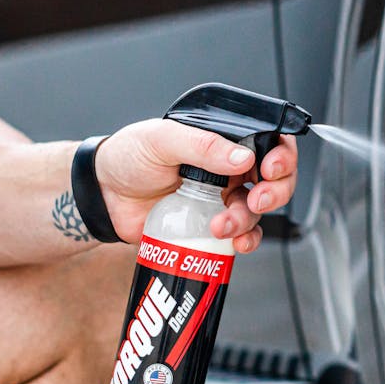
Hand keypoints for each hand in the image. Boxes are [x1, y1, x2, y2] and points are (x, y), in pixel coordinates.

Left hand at [93, 118, 297, 252]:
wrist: (103, 195)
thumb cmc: (129, 157)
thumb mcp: (162, 139)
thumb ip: (201, 145)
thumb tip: (241, 157)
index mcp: (222, 141)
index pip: (269, 141)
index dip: (281, 156)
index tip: (270, 169)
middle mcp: (229, 169)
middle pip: (275, 180)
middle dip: (275, 192)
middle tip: (257, 199)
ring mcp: (222, 199)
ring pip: (257, 211)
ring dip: (248, 220)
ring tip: (221, 225)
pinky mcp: (212, 226)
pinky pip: (242, 235)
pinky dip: (245, 241)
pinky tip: (234, 243)